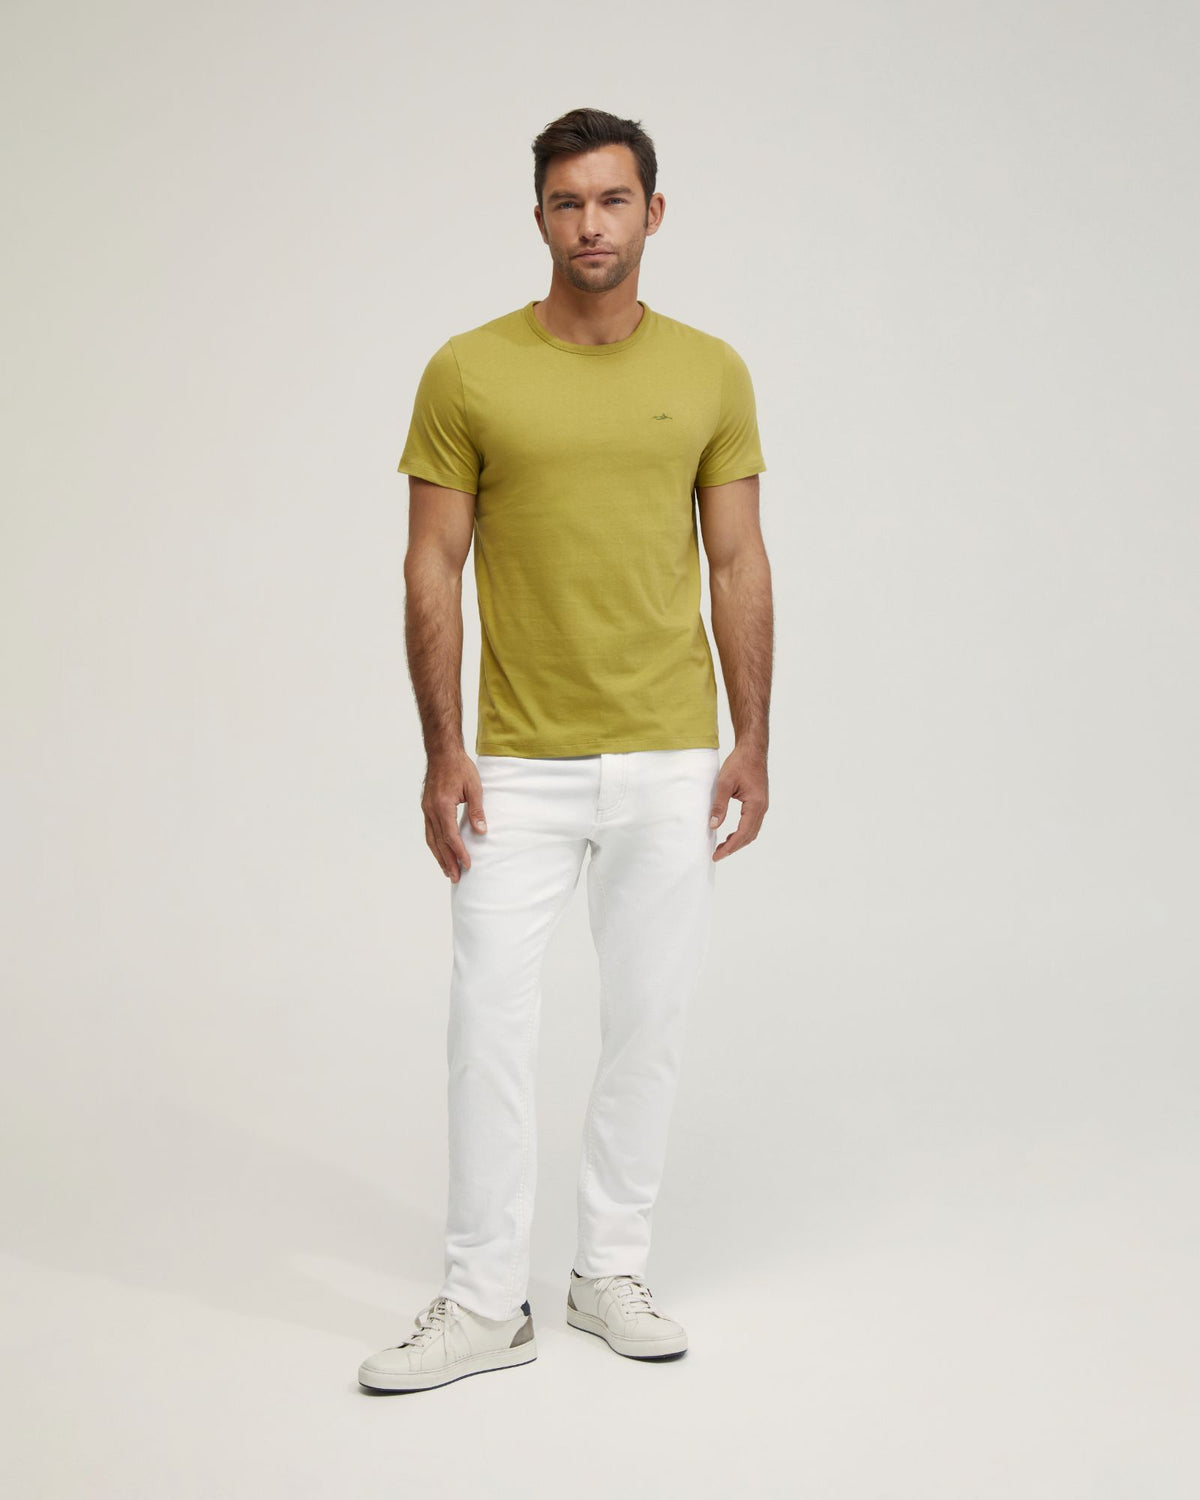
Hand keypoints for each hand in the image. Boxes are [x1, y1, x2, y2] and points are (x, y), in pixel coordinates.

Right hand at [422, 749, 486, 881]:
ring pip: (431, 839)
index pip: (451, 836)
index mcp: (442, 806)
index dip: (459, 852)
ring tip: (447, 871)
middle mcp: (431, 810)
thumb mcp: (474, 787)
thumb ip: (477, 811)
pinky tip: (440, 852)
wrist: (442, 752)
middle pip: (439, 842)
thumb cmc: (460, 767)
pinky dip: (434, 845)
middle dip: (448, 861)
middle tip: (456, 878)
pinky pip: (429, 831)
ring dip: (439, 856)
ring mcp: (426, 809)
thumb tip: (482, 832)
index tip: (468, 864)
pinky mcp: (426, 807)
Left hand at [709, 743, 767, 861]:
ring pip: (752, 831)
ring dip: (738, 841)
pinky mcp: (759, 803)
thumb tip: (713, 825)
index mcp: (755, 805)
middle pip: (749, 836)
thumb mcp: (724, 783)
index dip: (730, 847)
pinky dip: (742, 833)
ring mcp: (762, 806)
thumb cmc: (740, 763)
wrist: (752, 750)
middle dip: (734, 847)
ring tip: (722, 847)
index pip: (743, 833)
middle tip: (717, 854)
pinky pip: (752, 824)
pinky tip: (731, 834)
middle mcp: (762, 808)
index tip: (717, 855)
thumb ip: (719, 805)